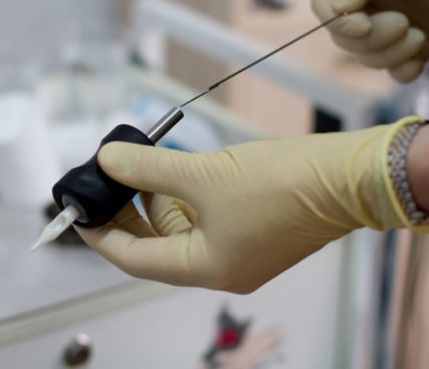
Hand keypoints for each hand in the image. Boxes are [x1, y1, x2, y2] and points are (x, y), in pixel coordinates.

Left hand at [74, 119, 420, 293]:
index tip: (79, 210)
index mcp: (206, 268)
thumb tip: (109, 160)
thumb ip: (149, 169)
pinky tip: (175, 172)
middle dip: (128, 213)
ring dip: (158, 200)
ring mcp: (239, 252)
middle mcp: (221, 268)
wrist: (349, 176)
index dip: (101, 234)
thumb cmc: (286, 184)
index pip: (134, 259)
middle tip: (107, 181)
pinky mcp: (253, 232)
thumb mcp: (205, 174)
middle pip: (157, 245)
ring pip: (181, 230)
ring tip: (141, 167)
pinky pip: (204, 220)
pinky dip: (185, 198)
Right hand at [311, 0, 428, 81]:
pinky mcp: (420, 44)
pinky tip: (420, 61)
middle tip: (405, 23)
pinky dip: (403, 72)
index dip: (336, 24)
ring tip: (419, 36)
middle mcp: (371, 4)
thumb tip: (337, 8)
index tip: (364, 26)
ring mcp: (394, 26)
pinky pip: (396, 72)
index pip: (325, 8)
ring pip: (370, 59)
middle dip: (372, 41)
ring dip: (391, 56)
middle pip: (345, 40)